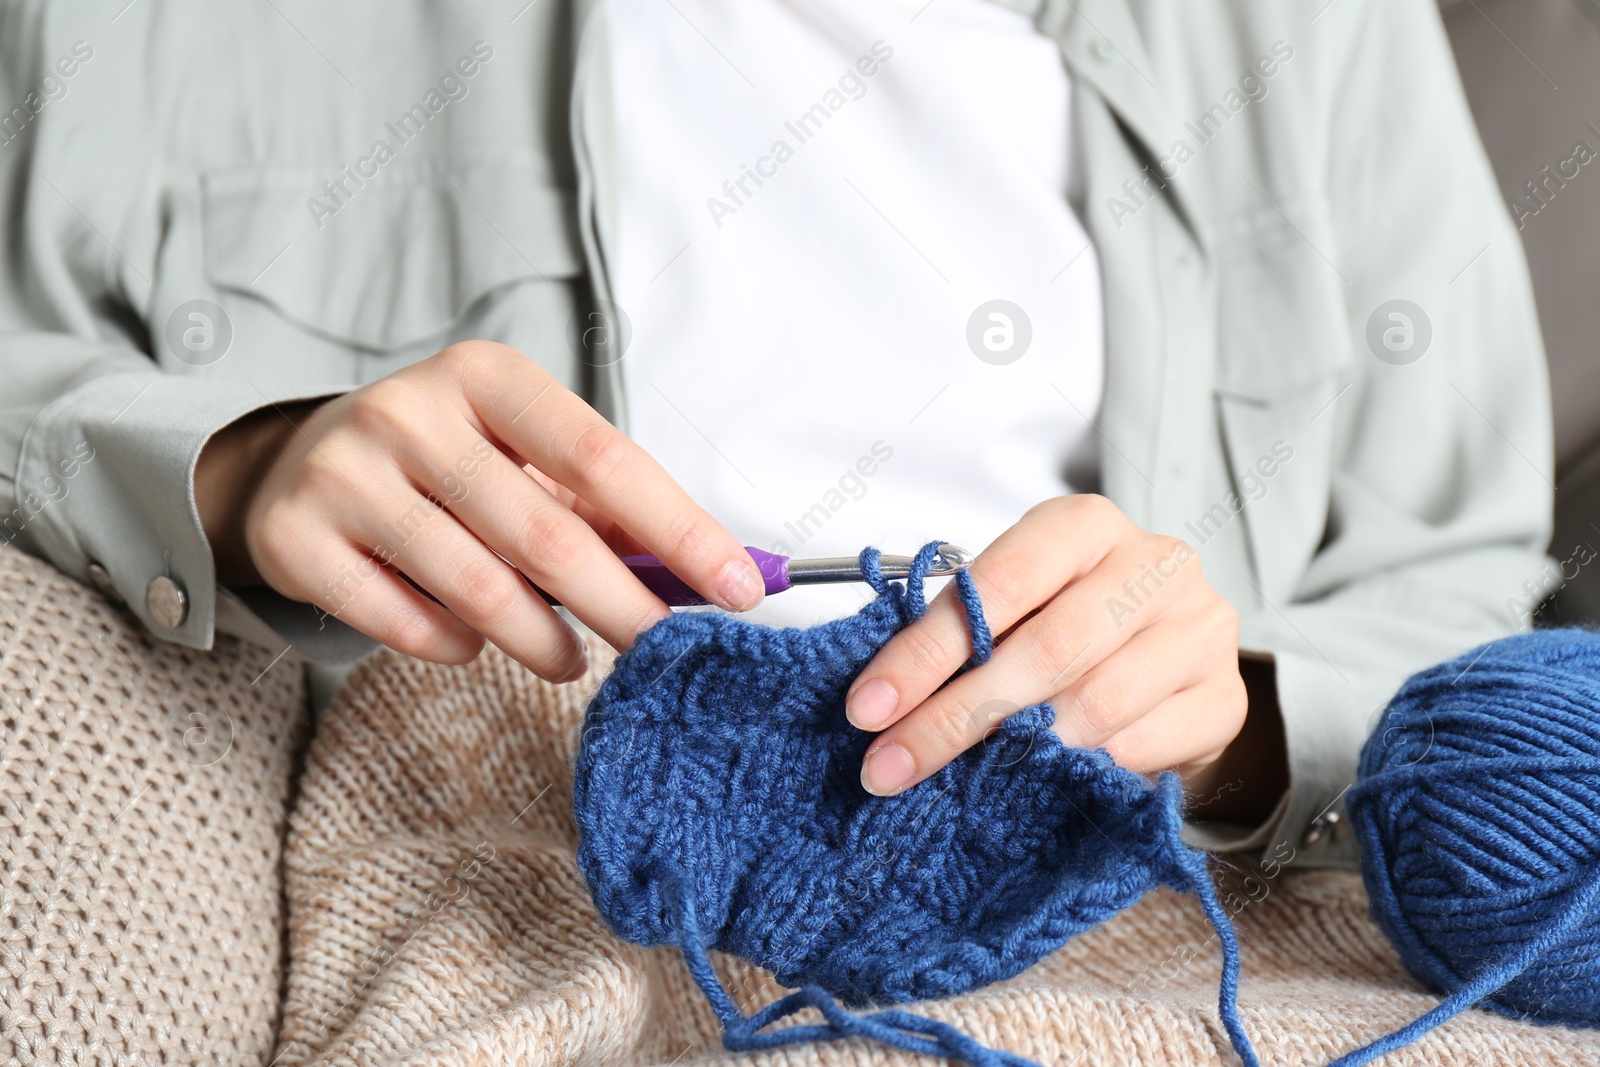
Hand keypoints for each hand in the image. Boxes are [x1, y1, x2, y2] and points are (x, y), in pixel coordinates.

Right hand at [195, 341, 764, 680]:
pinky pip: (405, 624)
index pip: (605, 458)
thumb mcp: (522, 457)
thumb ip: (604, 506)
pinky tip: (472, 641)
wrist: (298, 466)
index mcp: (486, 376)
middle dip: (621, 606)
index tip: (741, 588)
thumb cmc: (446, 465)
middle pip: (547, 534)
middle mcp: (410, 412)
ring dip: (542, 642)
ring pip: (478, 589)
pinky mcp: (295, 538)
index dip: (680, 530)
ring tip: (567, 659)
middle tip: (660, 651)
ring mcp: (344, 473)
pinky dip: (455, 647)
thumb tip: (709, 570)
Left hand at [846, 495, 1248, 796]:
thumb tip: (880, 703)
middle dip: (956, 716)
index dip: (928, 650)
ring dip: (1015, 754)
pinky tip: (1036, 789)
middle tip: (893, 765)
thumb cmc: (1070, 621)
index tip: (870, 708)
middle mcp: (1153, 565)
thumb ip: (962, 633)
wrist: (1167, 656)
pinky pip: (1142, 748)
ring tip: (958, 782)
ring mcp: (1199, 629)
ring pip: (1096, 704)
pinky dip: (1081, 774)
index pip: (1001, 583)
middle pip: (1047, 648)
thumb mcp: (1015, 604)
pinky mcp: (1224, 697)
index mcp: (1085, 525)